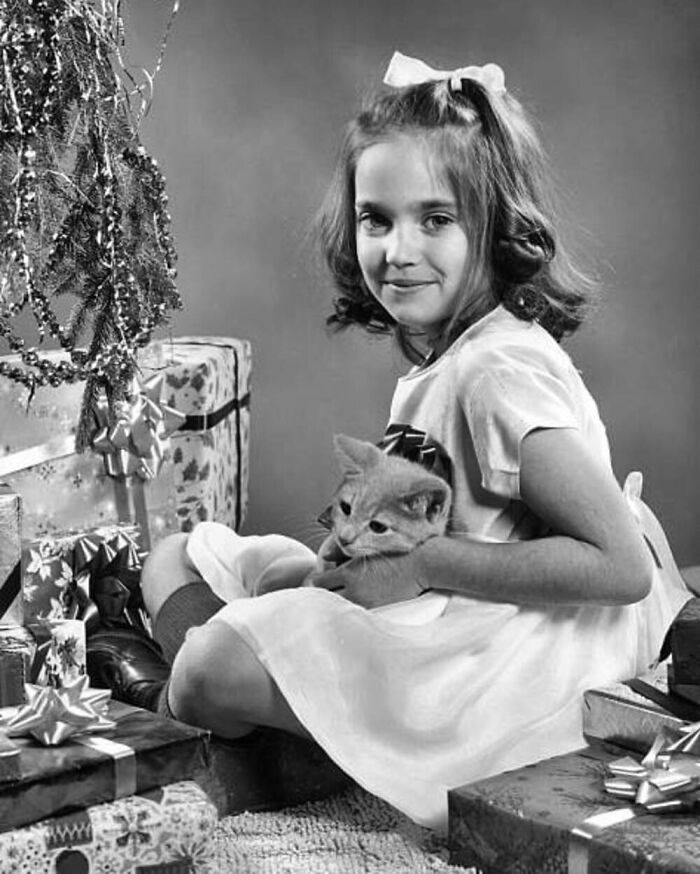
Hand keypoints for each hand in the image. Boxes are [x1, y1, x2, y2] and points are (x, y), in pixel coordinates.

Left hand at [306, 552, 426, 608]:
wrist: (422, 565)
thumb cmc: (396, 552)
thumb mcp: (366, 546)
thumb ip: (343, 553)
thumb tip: (325, 557)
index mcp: (350, 573)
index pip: (317, 583)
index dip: (313, 582)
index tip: (315, 581)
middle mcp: (356, 591)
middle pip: (324, 600)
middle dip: (321, 595)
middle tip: (322, 592)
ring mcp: (367, 604)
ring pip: (339, 609)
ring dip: (336, 604)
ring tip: (338, 599)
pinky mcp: (379, 612)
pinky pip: (357, 614)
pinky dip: (352, 610)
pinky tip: (354, 605)